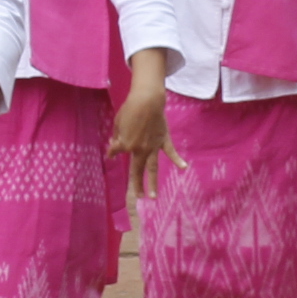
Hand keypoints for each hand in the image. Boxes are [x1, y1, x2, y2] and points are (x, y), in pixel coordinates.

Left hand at [109, 66, 174, 201]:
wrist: (147, 100)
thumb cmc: (130, 108)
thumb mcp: (118, 122)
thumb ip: (116, 137)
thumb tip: (114, 148)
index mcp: (126, 145)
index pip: (116, 152)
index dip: (113, 152)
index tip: (113, 152)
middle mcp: (139, 150)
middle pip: (137, 170)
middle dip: (137, 185)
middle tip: (138, 197)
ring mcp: (152, 147)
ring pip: (152, 168)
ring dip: (152, 183)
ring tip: (153, 197)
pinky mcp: (163, 140)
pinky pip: (170, 152)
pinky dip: (177, 160)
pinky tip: (183, 168)